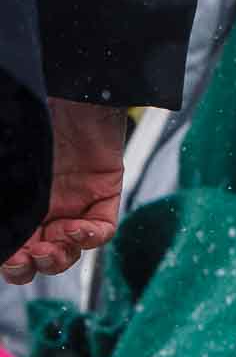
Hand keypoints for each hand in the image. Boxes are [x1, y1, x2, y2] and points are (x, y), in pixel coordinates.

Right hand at [3, 98, 124, 284]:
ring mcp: (75, 202)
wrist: (70, 91)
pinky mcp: (104, 192)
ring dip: (59, 257)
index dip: (9, 261)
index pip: (13, 245)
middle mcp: (45, 207)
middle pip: (41, 257)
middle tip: (29, 257)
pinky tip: (77, 229)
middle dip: (32, 266)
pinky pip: (103, 230)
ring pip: (71, 250)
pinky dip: (89, 238)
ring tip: (51, 245)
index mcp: (19, 203)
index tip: (7, 258)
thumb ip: (6, 189)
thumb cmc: (31, 118)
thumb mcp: (8, 162)